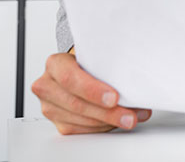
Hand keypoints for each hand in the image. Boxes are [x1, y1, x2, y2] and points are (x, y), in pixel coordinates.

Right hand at [31, 51, 151, 134]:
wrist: (80, 68)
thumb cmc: (90, 61)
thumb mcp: (96, 54)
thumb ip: (108, 62)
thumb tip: (136, 77)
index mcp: (55, 64)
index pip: (70, 78)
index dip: (92, 90)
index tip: (114, 97)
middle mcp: (48, 86)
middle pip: (76, 104)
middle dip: (107, 112)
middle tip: (129, 115)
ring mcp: (51, 106)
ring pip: (81, 120)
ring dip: (110, 121)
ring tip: (132, 118)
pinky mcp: (59, 122)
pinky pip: (83, 130)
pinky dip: (104, 127)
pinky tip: (119, 121)